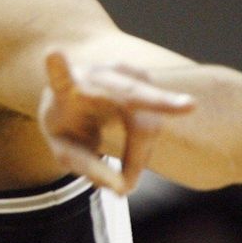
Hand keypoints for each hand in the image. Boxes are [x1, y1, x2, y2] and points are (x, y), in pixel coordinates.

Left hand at [38, 51, 193, 194]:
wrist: (75, 97)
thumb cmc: (67, 125)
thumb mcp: (63, 148)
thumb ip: (85, 166)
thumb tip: (121, 188)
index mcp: (65, 89)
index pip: (60, 78)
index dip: (57, 67)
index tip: (52, 54)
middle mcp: (97, 75)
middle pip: (129, 94)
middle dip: (158, 100)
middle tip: (189, 106)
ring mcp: (124, 74)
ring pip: (146, 121)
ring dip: (137, 156)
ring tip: (124, 184)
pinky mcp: (143, 81)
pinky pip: (154, 116)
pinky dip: (150, 139)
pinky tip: (165, 132)